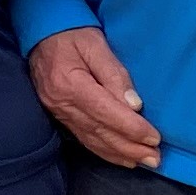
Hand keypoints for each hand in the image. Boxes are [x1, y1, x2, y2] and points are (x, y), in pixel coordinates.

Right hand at [32, 25, 159, 167]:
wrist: (40, 32)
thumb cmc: (72, 34)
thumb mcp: (96, 45)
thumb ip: (115, 74)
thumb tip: (134, 105)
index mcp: (70, 84)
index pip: (105, 112)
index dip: (131, 128)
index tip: (154, 138)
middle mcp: (62, 103)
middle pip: (100, 131)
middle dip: (130, 147)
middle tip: (155, 159)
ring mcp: (58, 113)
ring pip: (92, 140)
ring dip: (120, 154)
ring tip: (144, 162)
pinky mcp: (59, 116)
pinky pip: (84, 138)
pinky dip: (105, 151)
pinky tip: (122, 158)